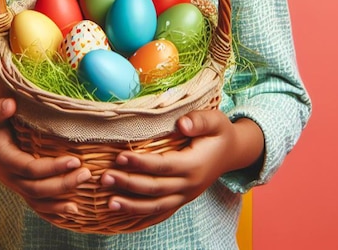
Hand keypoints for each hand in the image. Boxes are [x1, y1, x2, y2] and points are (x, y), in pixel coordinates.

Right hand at [0, 97, 91, 216]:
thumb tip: (10, 104)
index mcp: (6, 160)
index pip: (31, 169)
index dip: (53, 167)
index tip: (75, 159)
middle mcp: (11, 178)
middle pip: (38, 189)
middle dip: (63, 184)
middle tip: (87, 174)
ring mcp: (17, 187)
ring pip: (38, 202)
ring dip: (60, 204)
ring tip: (81, 203)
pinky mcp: (22, 190)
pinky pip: (38, 207)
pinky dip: (54, 214)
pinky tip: (72, 214)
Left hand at [99, 110, 263, 222]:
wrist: (232, 152)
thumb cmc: (219, 132)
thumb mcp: (215, 120)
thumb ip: (200, 121)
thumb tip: (182, 123)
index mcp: (195, 165)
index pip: (163, 166)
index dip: (141, 163)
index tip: (120, 156)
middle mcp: (189, 185)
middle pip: (155, 188)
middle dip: (128, 183)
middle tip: (105, 177)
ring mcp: (185, 195)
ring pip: (156, 206)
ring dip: (131, 205)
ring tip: (108, 201)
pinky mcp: (181, 199)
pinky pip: (160, 213)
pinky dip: (142, 216)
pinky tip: (123, 215)